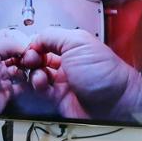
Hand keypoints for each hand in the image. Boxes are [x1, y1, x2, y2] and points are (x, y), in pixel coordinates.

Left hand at [0, 29, 27, 113]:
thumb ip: (6, 43)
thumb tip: (24, 44)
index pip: (11, 39)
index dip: (22, 41)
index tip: (31, 45)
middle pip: (19, 54)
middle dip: (28, 55)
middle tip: (33, 58)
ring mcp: (1, 76)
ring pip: (23, 69)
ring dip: (30, 69)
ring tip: (34, 69)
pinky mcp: (5, 91)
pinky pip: (22, 86)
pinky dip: (29, 84)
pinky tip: (31, 81)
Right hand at [21, 27, 141, 119]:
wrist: (114, 104)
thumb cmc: (104, 73)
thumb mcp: (78, 42)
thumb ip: (53, 36)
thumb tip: (34, 38)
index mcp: (72, 47)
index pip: (44, 42)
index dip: (33, 44)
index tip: (27, 48)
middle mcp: (66, 63)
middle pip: (37, 58)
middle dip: (29, 59)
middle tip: (29, 60)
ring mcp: (61, 81)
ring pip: (36, 75)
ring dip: (31, 73)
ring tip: (37, 74)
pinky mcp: (57, 98)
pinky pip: (39, 91)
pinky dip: (35, 86)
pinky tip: (40, 83)